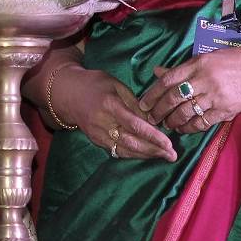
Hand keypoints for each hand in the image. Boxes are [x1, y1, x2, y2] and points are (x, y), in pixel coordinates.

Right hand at [52, 64, 176, 160]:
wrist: (68, 93)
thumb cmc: (95, 84)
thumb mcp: (116, 85)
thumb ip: (134, 103)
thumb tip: (153, 120)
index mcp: (110, 105)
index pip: (135, 125)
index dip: (153, 136)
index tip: (169, 143)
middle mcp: (103, 123)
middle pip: (132, 142)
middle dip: (154, 150)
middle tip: (172, 155)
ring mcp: (98, 135)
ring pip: (126, 150)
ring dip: (146, 155)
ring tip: (164, 157)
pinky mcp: (96, 141)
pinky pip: (118, 151)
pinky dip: (134, 154)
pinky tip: (147, 155)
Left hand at [139, 46, 240, 133]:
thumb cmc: (234, 62)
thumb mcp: (207, 58)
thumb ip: (182, 68)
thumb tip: (157, 71)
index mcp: (198, 64)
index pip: (168, 79)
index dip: (152, 93)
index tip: (143, 103)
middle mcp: (205, 79)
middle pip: (174, 98)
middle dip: (159, 110)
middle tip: (151, 118)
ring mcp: (215, 96)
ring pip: (186, 112)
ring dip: (173, 121)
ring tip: (167, 124)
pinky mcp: (226, 110)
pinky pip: (202, 122)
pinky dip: (189, 128)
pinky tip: (183, 129)